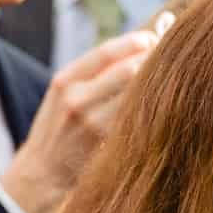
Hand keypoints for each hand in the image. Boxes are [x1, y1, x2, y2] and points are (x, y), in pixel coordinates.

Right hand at [0, 28, 155, 212]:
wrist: (42, 174)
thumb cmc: (58, 129)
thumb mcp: (63, 95)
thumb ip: (91, 74)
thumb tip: (135, 49)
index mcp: (65, 80)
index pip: (105, 52)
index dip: (133, 42)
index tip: (152, 38)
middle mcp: (76, 98)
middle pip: (127, 70)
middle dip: (152, 61)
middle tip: (168, 59)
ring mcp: (91, 122)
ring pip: (136, 95)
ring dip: (156, 86)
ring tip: (169, 82)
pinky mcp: (105, 143)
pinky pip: (136, 118)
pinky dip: (151, 109)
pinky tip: (161, 107)